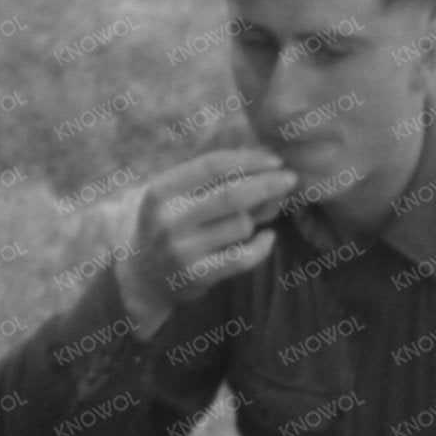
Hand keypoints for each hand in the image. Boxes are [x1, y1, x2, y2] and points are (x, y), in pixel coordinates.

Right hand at [112, 149, 299, 331]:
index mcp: (162, 190)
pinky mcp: (196, 275)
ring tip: (251, 221)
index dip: (248, 160)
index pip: (212, 165)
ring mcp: (181, 249)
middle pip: (231, 194)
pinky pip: (243, 257)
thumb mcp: (179, 197)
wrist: (144, 276)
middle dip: (267, 184)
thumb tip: (269, 166)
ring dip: (255, 220)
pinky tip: (268, 238)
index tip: (275, 159)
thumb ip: (217, 181)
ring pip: (241, 225)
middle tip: (291, 178)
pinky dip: (262, 246)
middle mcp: (168, 218)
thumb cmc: (174, 225)